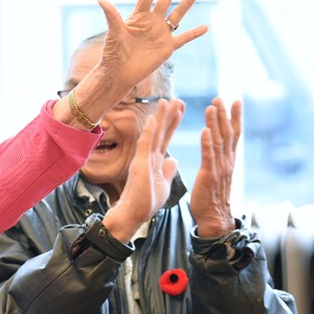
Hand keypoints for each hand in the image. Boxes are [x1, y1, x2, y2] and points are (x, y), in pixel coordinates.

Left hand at [99, 0, 206, 96]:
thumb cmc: (112, 54)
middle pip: (164, 0)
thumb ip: (111, 16)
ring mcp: (160, 34)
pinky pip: (183, 39)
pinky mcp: (167, 48)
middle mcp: (151, 23)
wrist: (118, 74)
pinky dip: (194, 34)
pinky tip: (205, 27)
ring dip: (187, 3)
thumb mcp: (113, 33)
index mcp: (138, 17)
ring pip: (177, 15)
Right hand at [102, 98, 183, 241]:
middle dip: (169, 115)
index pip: (166, 137)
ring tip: (166, 101)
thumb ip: (167, 170)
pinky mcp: (139, 164)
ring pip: (153, 134)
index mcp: (155, 161)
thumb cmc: (145, 203)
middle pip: (161, 132)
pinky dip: (149, 132)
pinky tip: (153, 119)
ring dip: (160, 117)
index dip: (173, 123)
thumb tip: (173, 159)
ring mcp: (143, 159)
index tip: (181, 109)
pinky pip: (145, 145)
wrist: (132, 215)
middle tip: (177, 99)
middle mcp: (148, 156)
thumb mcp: (163, 184)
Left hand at [191, 98, 240, 237]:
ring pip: (218, 141)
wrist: (213, 218)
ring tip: (211, 107)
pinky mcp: (209, 175)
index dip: (234, 118)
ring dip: (215, 123)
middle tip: (221, 98)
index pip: (232, 135)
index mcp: (226, 161)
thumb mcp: (214, 174)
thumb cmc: (210, 197)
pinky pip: (208, 156)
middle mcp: (226, 161)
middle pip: (227, 133)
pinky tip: (204, 130)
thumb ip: (214, 160)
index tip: (235, 101)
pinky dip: (206, 142)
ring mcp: (219, 168)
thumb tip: (213, 149)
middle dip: (224, 115)